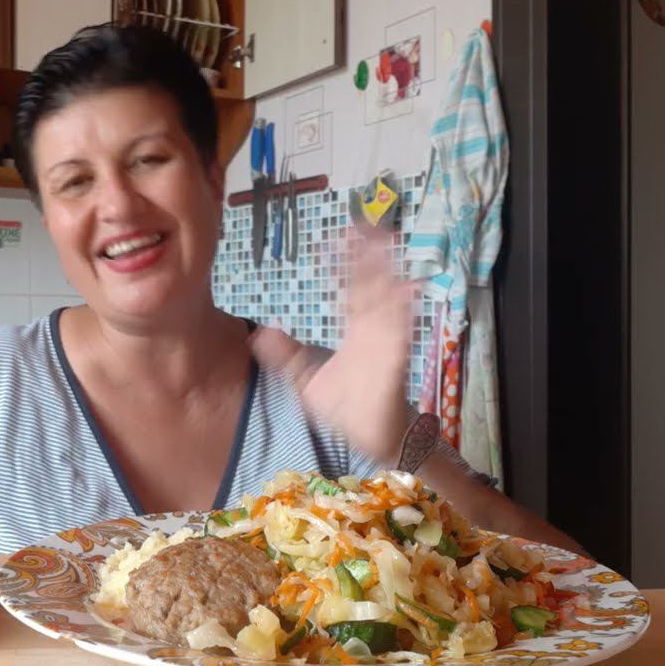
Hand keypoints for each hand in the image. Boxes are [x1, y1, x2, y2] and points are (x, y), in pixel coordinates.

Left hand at [250, 232, 412, 463]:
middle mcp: (375, 330)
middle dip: (371, 254)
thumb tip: (261, 332)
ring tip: (382, 241)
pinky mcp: (395, 362)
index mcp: (357, 330)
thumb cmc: (345, 410)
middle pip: (374, 283)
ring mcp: (387, 342)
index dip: (345, 263)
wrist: (367, 442)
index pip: (351, 288)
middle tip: (366, 223)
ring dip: (387, 271)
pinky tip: (403, 288)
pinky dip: (403, 311)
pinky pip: (401, 333)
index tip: (335, 237)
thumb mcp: (304, 380)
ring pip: (388, 298)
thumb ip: (285, 356)